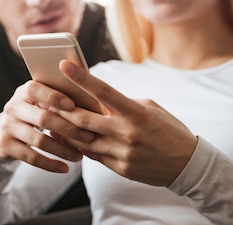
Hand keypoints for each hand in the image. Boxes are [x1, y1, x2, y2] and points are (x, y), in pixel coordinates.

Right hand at [0, 80, 95, 172]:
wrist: (3, 130)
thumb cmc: (34, 110)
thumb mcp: (39, 99)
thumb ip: (58, 95)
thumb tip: (88, 94)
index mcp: (23, 92)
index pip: (36, 90)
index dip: (54, 97)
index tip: (73, 106)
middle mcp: (13, 108)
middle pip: (42, 118)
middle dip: (68, 129)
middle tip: (89, 137)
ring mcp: (7, 127)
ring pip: (39, 141)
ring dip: (63, 150)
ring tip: (80, 156)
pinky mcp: (5, 146)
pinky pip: (31, 158)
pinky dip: (50, 164)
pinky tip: (65, 168)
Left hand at [56, 60, 197, 186]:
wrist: (187, 165)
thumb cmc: (168, 129)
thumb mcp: (150, 108)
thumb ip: (122, 104)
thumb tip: (97, 101)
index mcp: (136, 113)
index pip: (103, 91)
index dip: (81, 78)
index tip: (63, 64)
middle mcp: (127, 133)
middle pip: (83, 120)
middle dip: (62, 109)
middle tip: (46, 98)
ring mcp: (122, 153)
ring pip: (83, 140)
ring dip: (64, 129)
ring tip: (50, 118)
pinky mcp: (120, 168)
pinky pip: (92, 155)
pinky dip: (79, 145)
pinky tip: (67, 137)